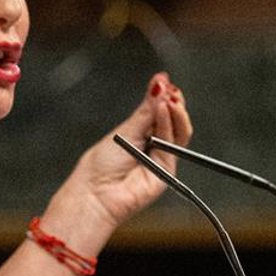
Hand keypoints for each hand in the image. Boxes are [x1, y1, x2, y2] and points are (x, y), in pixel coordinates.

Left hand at [54, 73, 194, 238]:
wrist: (96, 194)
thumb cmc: (101, 166)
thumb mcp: (124, 130)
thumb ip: (146, 110)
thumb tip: (159, 83)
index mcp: (138, 134)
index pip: (158, 112)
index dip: (163, 96)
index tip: (164, 81)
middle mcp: (152, 145)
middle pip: (173, 121)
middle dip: (173, 103)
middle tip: (170, 89)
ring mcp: (160, 158)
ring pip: (179, 132)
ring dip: (176, 113)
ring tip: (170, 98)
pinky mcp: (167, 170)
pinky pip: (173, 145)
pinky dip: (170, 125)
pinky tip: (165, 110)